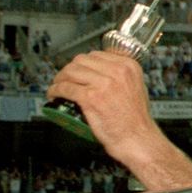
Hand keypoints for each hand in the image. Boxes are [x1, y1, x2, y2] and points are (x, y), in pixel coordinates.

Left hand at [47, 51, 165, 162]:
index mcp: (129, 67)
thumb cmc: (136, 119)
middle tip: (65, 78)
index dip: (83, 63)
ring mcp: (103, 84)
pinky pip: (65, 88)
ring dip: (59, 79)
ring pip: (70, 72)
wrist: (137, 137)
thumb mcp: (137, 87)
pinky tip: (54, 94)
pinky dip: (55, 90)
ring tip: (57, 86)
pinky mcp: (90, 98)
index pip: (96, 55)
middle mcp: (117, 72)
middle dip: (69, 69)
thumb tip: (101, 72)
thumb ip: (122, 77)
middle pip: (81, 61)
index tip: (78, 70)